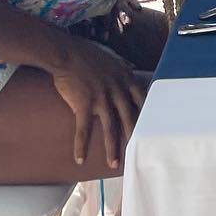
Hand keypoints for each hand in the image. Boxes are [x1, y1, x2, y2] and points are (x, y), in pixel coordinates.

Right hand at [49, 36, 148, 171]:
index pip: (142, 99)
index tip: (150, 128)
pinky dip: (81, 145)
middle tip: (136, 152)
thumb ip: (123, 65)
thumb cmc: (87, 53)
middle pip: (129, 117)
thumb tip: (132, 66)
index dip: (146, 115)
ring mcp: (101, 97)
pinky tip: (80, 158)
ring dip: (112, 148)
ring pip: (110, 127)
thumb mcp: (112, 56)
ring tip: (113, 163)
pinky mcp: (84, 103)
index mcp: (125, 78)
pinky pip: (83, 129)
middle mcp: (117, 88)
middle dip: (133, 137)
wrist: (66, 52)